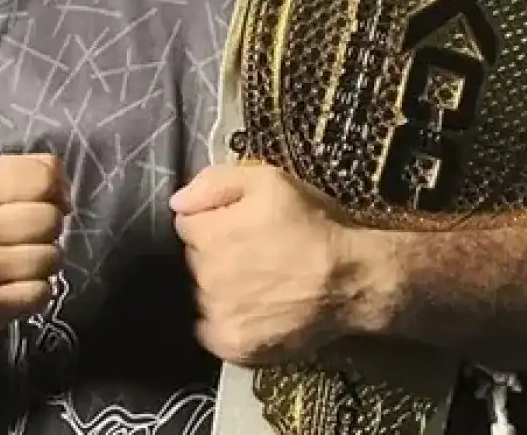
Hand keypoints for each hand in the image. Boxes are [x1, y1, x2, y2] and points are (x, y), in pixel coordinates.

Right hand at [0, 153, 69, 342]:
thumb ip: (21, 172)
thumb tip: (65, 191)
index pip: (43, 178)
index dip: (56, 190)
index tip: (49, 201)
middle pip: (51, 220)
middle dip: (48, 229)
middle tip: (24, 237)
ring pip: (52, 258)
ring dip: (44, 262)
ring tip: (17, 263)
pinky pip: (42, 293)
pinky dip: (36, 292)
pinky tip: (12, 287)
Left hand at [170, 162, 360, 366]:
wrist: (350, 279)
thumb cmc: (312, 224)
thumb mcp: (268, 181)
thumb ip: (214, 183)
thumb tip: (176, 202)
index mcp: (208, 234)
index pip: (186, 224)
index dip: (212, 220)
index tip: (237, 223)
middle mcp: (206, 276)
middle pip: (193, 259)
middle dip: (214, 251)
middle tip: (252, 250)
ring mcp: (218, 314)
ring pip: (201, 293)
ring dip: (218, 285)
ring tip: (257, 279)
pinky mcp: (232, 345)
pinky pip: (210, 328)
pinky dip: (224, 318)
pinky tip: (251, 307)